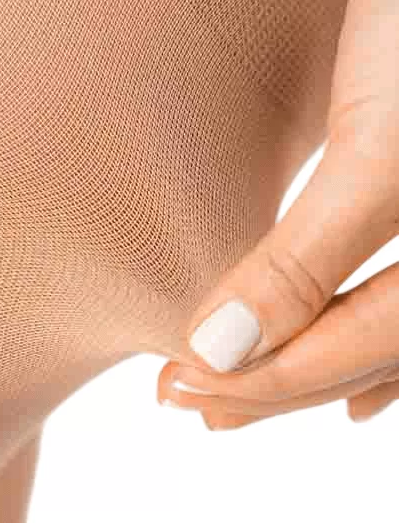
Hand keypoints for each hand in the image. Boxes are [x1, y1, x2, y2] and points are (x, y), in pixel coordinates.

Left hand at [157, 0, 398, 426]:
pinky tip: (332, 369)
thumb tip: (224, 351)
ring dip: (294, 363)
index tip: (177, 389)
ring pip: (360, 330)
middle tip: (183, 402)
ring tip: (230, 394)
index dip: (258, 381)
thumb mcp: (378, 155)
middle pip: (352, 353)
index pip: (344, 354)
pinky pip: (377, 291)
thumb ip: (307, 261)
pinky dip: (344, 332)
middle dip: (267, 383)